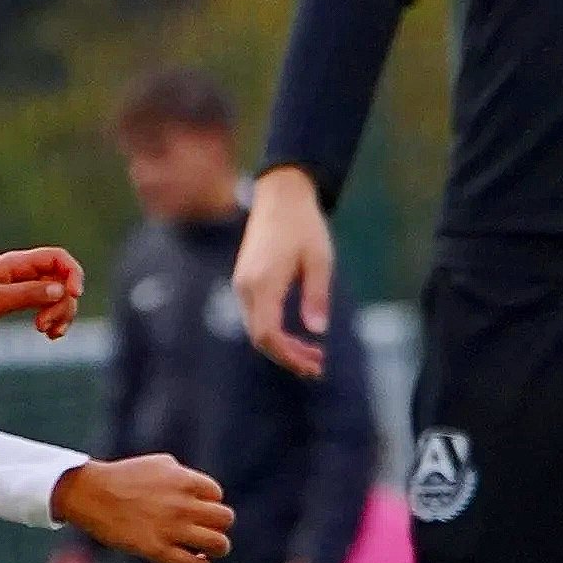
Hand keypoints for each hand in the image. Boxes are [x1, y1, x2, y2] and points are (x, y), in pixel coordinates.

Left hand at [0, 249, 85, 339]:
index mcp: (17, 264)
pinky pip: (44, 305)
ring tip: (48, 333)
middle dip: (62, 304)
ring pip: (56, 295)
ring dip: (60, 314)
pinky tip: (48, 334)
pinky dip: (51, 318)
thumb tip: (61, 290)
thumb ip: (29, 294)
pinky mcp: (17, 298)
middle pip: (62, 281)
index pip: (59, 259)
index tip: (74, 296)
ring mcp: (21, 285)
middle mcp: (23, 271)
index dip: (73, 274)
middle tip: (44, 326)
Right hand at [52, 453, 232, 562]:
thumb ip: (185, 476)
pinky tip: (198, 562)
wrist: (92, 494)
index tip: (199, 509)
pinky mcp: (157, 550)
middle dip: (220, 525)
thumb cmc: (124, 477)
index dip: (210, 503)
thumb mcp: (160, 464)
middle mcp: (183, 505)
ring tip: (210, 550)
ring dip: (218, 547)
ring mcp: (172, 528)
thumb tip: (202, 492)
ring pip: (218, 544)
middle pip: (225, 519)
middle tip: (210, 530)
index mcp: (185, 481)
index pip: (217, 496)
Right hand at [233, 165, 332, 377]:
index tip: (314, 364)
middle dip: (288, 357)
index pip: (268, 335)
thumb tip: (317, 332)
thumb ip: (317, 295)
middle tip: (318, 366)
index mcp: (264, 282)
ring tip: (313, 355)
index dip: (289, 356)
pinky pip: (256, 316)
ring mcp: (242, 283)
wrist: (280, 196)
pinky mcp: (245, 280)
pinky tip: (296, 337)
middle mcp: (246, 286)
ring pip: (257, 329)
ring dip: (282, 346)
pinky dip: (274, 332)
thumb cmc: (304, 225)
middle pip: (260, 338)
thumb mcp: (320, 259)